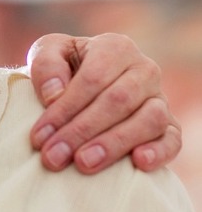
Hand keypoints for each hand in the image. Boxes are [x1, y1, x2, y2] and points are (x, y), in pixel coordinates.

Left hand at [27, 33, 180, 173]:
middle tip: (53, 157)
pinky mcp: (169, 127)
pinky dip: (159, 151)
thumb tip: (54, 93)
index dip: (65, 109)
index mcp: (115, 48)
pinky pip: (173, 139)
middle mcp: (143, 70)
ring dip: (114, 144)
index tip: (39, 136)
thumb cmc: (62, 71)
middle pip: (118, 101)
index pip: (93, 78)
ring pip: (149, 119)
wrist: (81, 90)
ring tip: (84, 164)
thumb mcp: (47, 54)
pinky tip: (138, 163)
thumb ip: (46, 65)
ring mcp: (159, 99)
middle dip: (81, 131)